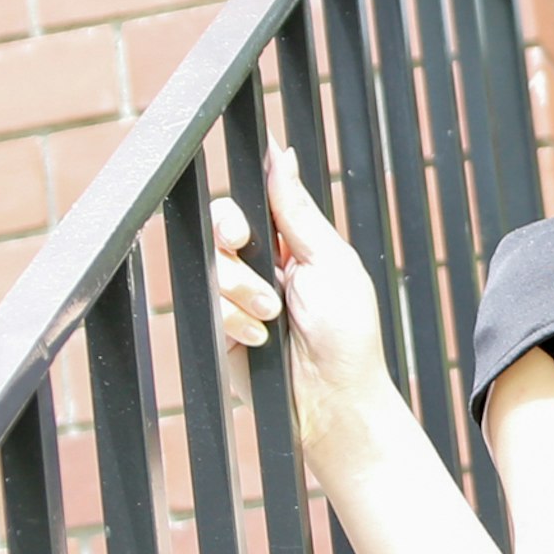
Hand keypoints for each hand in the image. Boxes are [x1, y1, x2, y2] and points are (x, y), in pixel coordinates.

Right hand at [207, 146, 400, 468]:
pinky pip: (206, 304)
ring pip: (211, 264)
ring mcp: (236, 297)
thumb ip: (297, 210)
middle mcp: (259, 265)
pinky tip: (260, 338)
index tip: (246, 213)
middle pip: (219, 224)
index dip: (244, 200)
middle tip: (246, 247)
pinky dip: (233, 320)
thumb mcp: (330, 260)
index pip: (253, 201)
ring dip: (243, 289)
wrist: (332, 397)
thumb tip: (282, 156)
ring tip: (274, 315)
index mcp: (290, 242)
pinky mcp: (218, 328)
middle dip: (232, 236)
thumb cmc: (347, 332)